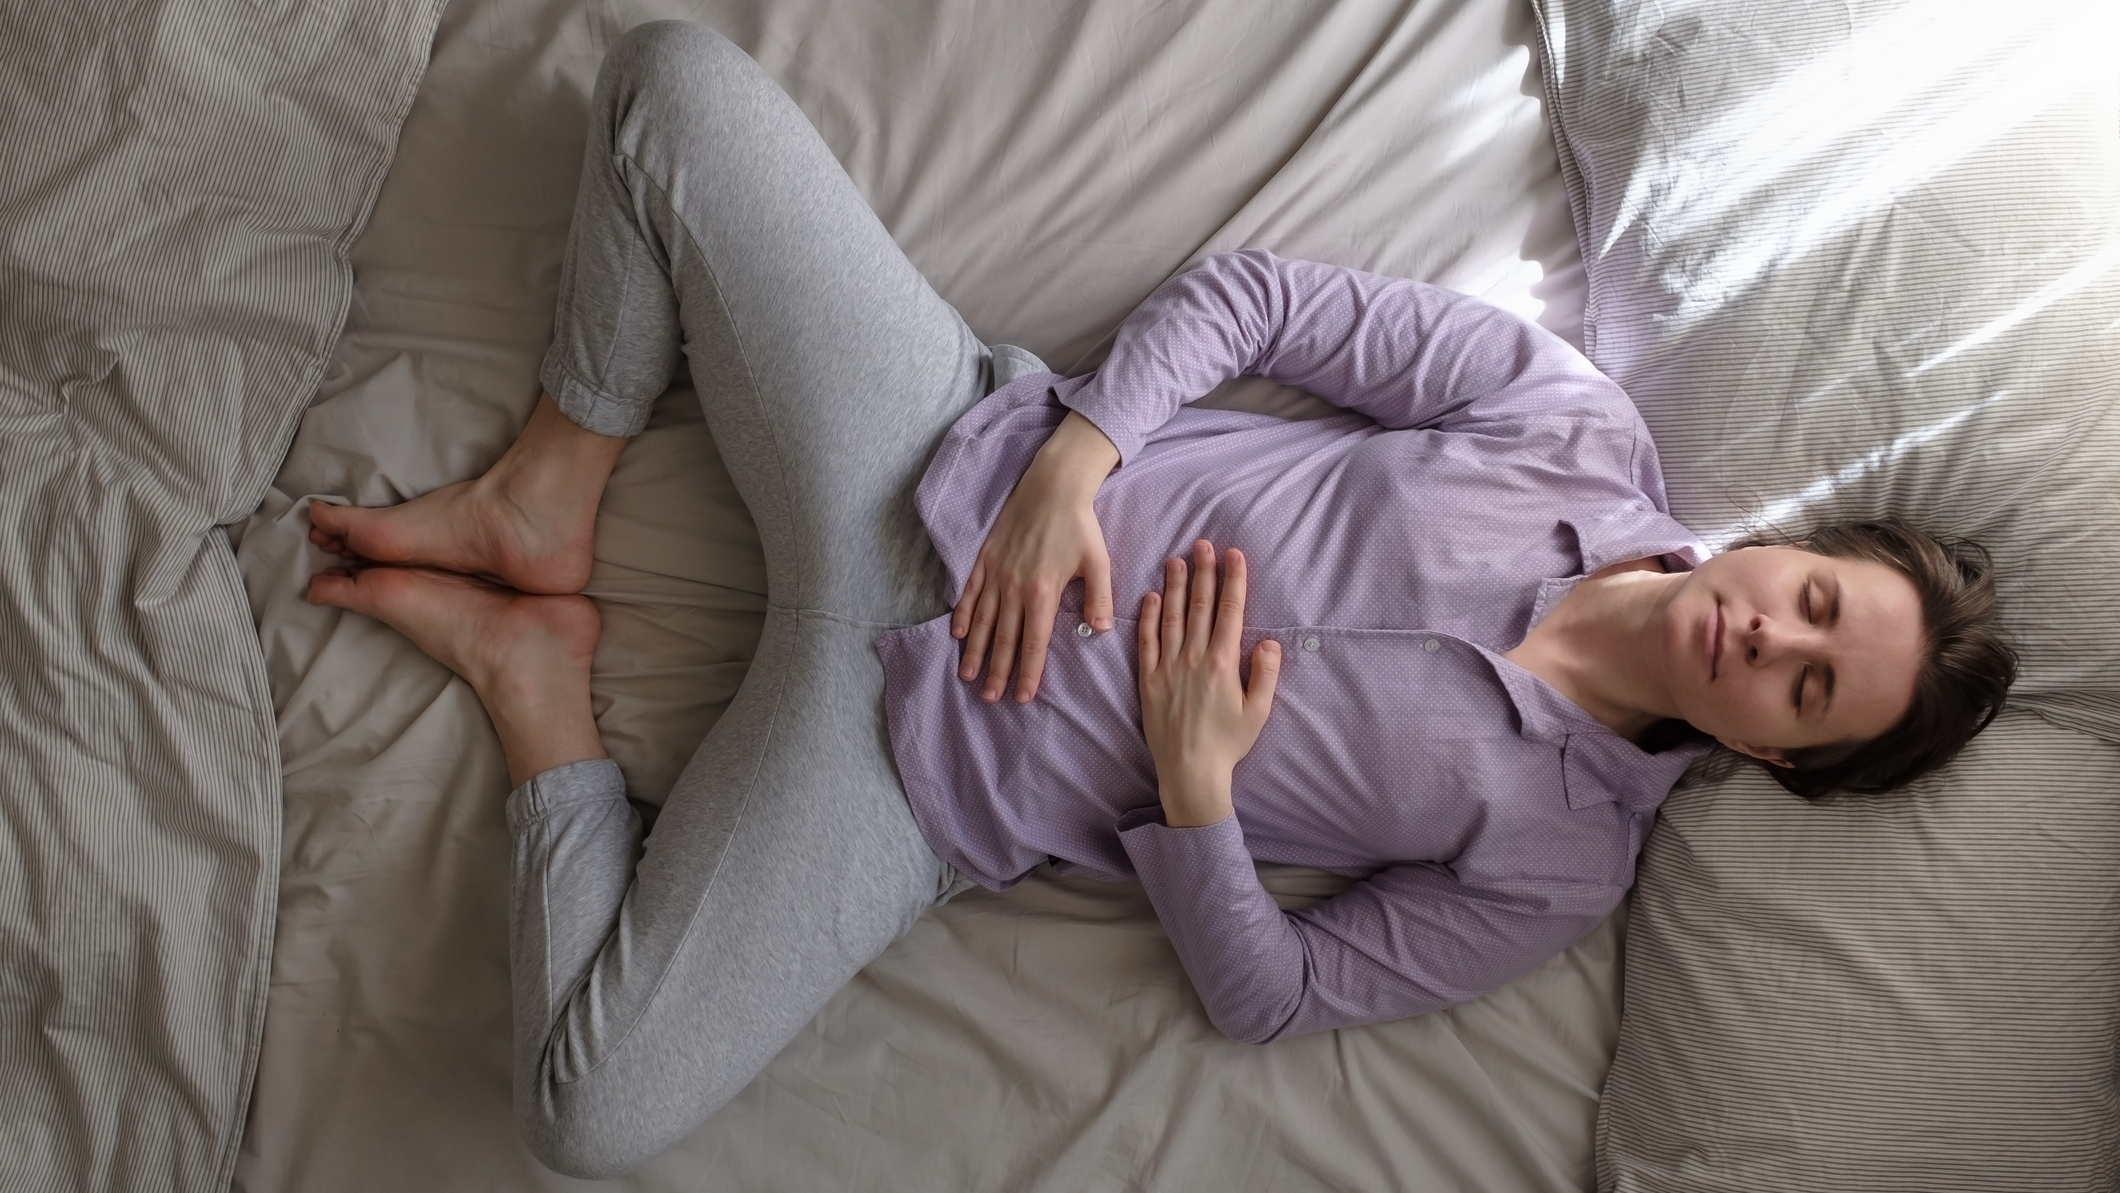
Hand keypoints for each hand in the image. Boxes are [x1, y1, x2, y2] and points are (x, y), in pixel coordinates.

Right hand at [954, 411, 1120, 702]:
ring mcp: (997, 574)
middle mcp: (1015, 588)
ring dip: (974, 650)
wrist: (1052, 486)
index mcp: (1043, 593)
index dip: (1028, 672)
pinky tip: (956, 633)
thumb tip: (1099, 630)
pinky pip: (970, 593)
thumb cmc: (1080, 525)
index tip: (1022, 696)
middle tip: (989, 698)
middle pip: (1003, 639)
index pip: (1034, 643)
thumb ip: (1100, 598)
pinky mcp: (985, 559)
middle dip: (996, 671)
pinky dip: (961, 614)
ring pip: (982, 621)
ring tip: (968, 676)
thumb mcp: (1099, 561)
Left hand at [1137, 540, 1280, 826]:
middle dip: (1202, 573)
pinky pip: (1147, 642)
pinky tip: (1151, 597)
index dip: (1232, 581)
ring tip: (1176, 559)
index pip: (1229, 612)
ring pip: (1171, 617)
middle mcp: (1193, 659)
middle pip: (1199, 606)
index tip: (1233, 555)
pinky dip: (1149, 617)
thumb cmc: (1228, 744)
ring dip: (1174, 586)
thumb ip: (1264, 674)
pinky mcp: (1148, 680)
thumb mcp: (1257, 711)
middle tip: (1203, 544)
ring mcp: (1168, 668)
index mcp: (1222, 663)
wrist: (1190, 772)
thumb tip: (1268, 641)